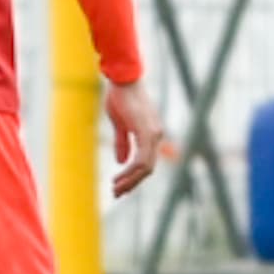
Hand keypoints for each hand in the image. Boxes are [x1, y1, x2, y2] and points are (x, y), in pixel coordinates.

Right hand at [103, 77, 166, 197]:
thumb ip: (123, 142)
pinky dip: (131, 172)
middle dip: (132, 184)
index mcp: (151, 134)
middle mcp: (157, 136)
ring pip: (146, 168)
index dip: (134, 177)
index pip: (146, 163)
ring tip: (116, 189)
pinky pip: (142, 160)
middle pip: (148, 169)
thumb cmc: (120, 97)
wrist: (123, 79)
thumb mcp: (120, 124)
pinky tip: (119, 178)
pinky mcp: (146, 132)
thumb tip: (121, 162)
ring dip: (131, 181)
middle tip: (117, 194)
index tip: (119, 187)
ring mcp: (153, 134)